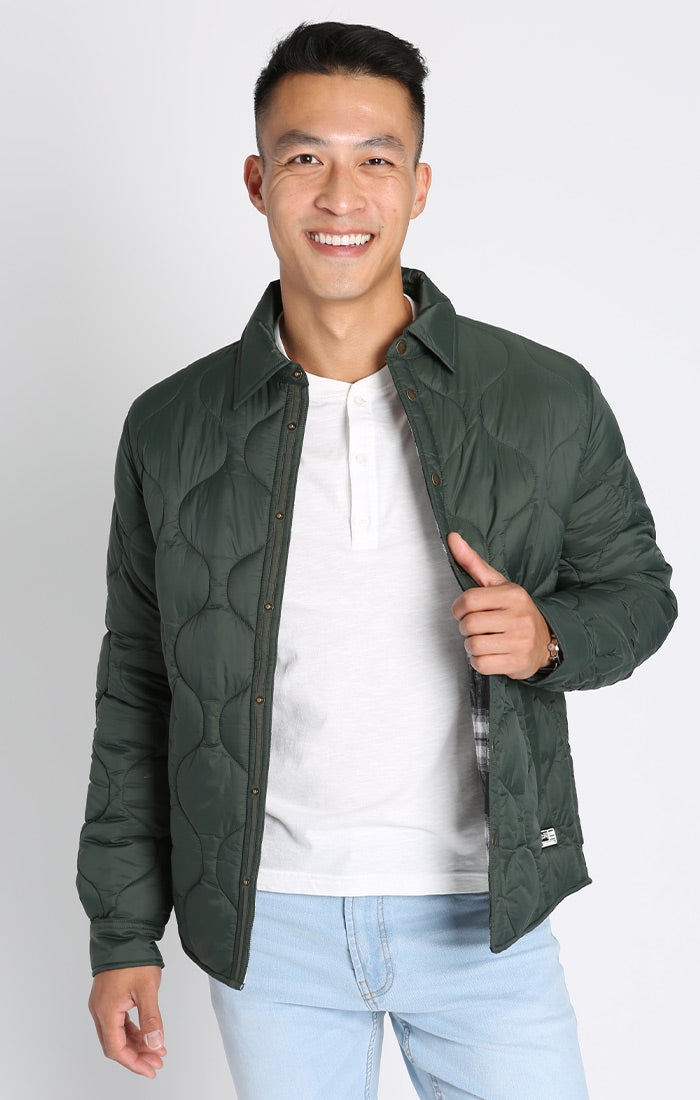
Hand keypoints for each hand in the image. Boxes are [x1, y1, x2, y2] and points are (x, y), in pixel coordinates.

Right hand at [88, 965, 166, 1078]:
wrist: (124, 933)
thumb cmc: (133, 957)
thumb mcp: (147, 989)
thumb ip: (151, 1019)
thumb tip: (156, 1044)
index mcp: (106, 1010)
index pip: (116, 1049)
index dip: (134, 1062)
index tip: (150, 1069)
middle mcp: (99, 1010)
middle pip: (115, 1044)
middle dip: (137, 1055)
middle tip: (157, 1061)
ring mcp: (102, 1004)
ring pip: (116, 1034)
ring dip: (135, 1043)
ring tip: (156, 1049)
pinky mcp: (107, 997)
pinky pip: (118, 1022)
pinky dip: (131, 1030)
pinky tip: (145, 1034)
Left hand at [447, 532, 551, 679]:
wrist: (547, 640)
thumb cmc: (516, 610)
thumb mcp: (498, 584)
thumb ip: (473, 562)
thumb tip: (453, 538)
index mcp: (512, 594)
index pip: (468, 600)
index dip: (458, 608)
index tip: (463, 611)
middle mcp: (518, 617)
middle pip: (468, 625)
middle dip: (466, 628)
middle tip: (478, 627)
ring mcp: (520, 641)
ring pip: (473, 646)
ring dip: (472, 646)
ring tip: (485, 640)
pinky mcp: (517, 663)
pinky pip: (481, 664)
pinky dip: (479, 661)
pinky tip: (491, 653)